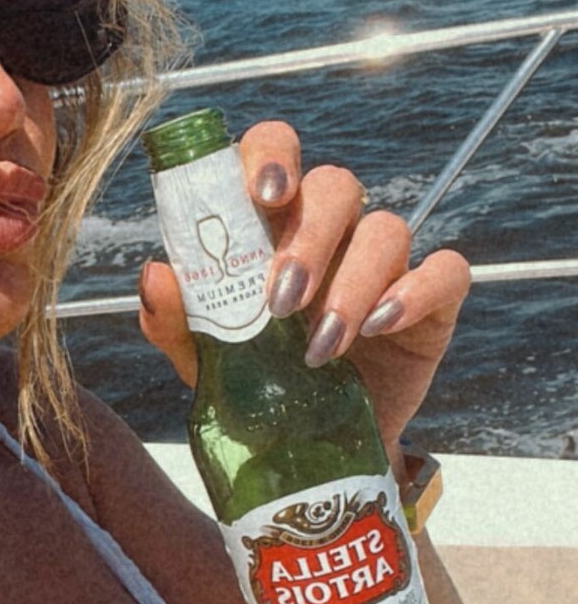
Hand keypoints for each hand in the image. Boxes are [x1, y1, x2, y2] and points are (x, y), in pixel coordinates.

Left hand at [138, 119, 469, 451]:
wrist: (311, 452)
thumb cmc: (254, 387)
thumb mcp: (204, 361)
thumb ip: (175, 320)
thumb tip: (156, 275)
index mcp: (272, 221)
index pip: (276, 151)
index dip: (272, 156)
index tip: (263, 194)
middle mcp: (333, 230)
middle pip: (336, 186)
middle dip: (309, 238)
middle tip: (282, 302)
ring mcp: (386, 263)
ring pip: (387, 229)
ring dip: (352, 284)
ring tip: (319, 349)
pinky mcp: (432, 303)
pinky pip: (446, 272)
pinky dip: (415, 293)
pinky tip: (381, 327)